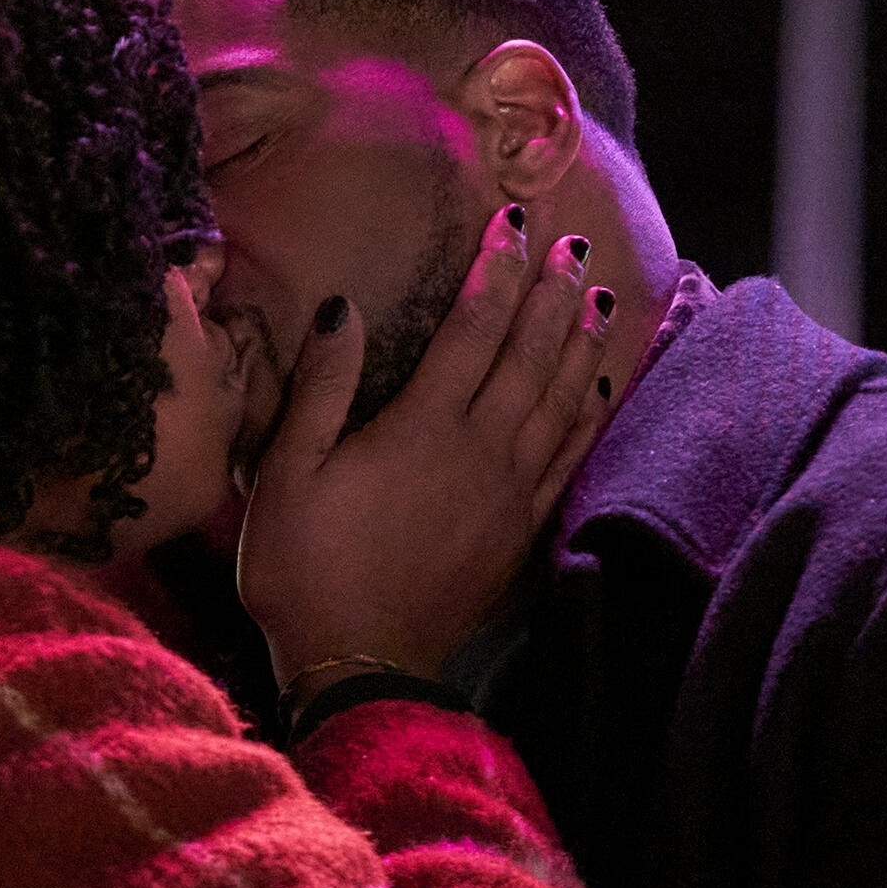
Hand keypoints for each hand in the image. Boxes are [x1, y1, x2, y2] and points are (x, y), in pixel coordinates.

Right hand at [238, 209, 614, 687]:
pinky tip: (599, 387)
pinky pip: (569, 457)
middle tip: (574, 242)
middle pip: (530, 354)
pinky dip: (589, 415)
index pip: (472, 329)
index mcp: (421, 428)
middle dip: (552, 293)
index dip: (496, 271)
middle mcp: (479, 450)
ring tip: (599, 297)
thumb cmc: (305, 570)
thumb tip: (342, 309)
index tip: (513, 221)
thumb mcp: (287, 475)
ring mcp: (508, 492)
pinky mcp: (520, 531)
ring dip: (583, 344)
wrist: (358, 666)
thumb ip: (319, 389)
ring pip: (561, 400)